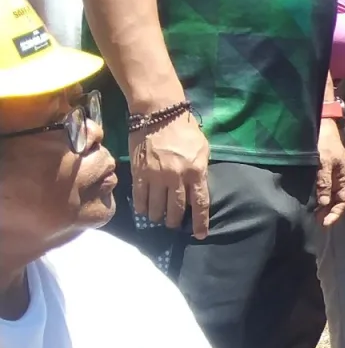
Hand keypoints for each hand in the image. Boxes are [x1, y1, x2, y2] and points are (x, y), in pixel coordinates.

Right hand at [131, 107, 209, 236]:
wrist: (159, 113)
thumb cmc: (185, 130)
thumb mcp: (203, 149)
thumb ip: (201, 170)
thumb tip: (197, 188)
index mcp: (196, 171)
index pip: (200, 203)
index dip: (201, 221)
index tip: (201, 234)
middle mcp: (176, 177)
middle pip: (176, 209)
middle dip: (176, 221)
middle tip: (175, 224)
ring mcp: (156, 176)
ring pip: (156, 207)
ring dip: (158, 217)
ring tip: (159, 219)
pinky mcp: (139, 172)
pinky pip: (140, 197)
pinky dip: (142, 208)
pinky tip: (143, 212)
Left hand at [315, 116, 344, 227]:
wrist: (320, 125)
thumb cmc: (324, 143)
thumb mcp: (324, 162)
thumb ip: (324, 181)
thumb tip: (323, 202)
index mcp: (344, 177)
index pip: (343, 201)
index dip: (335, 213)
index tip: (324, 223)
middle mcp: (339, 178)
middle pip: (336, 200)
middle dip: (328, 212)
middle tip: (315, 221)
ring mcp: (331, 174)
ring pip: (329, 195)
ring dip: (322, 205)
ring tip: (311, 214)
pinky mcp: (322, 171)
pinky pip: (322, 188)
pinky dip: (317, 196)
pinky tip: (309, 200)